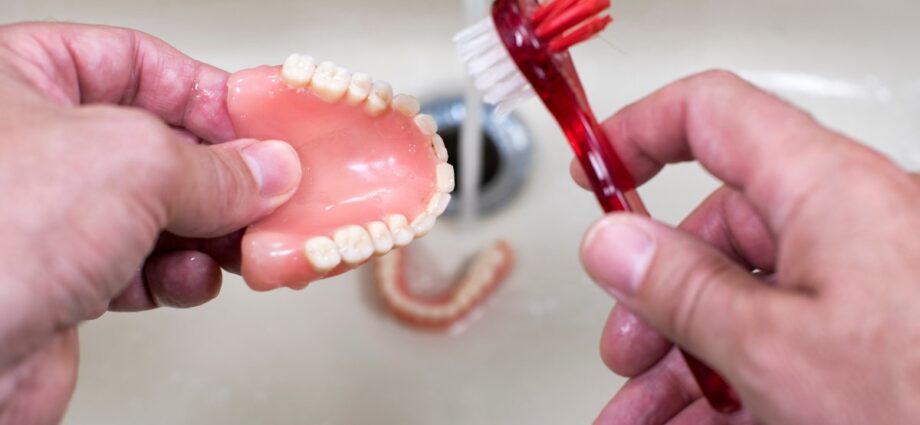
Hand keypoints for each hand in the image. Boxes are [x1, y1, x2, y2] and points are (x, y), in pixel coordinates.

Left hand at [0, 23, 300, 423]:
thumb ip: (217, 166)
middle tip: (266, 194)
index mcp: (16, 78)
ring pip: (155, 210)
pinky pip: (140, 263)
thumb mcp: (134, 165)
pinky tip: (188, 279)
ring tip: (237, 243)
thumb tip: (268, 170)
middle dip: (218, 176)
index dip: (207, 93)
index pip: (137, 60)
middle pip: (156, 142)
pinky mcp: (58, 277)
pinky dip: (176, 273)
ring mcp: (43, 213)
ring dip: (206, 231)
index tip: (261, 127)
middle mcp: (28, 143)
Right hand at [574, 71, 919, 423]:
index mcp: (826, 191)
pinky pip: (777, 344)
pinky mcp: (871, 334)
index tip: (595, 168)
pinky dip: (726, 385)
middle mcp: (847, 225)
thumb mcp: (773, 347)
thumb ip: (681, 287)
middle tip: (625, 350)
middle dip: (654, 300)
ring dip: (680, 363)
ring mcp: (861, 285)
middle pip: (718, 234)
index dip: (640, 131)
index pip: (712, 115)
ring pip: (742, 302)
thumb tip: (613, 242)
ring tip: (642, 417)